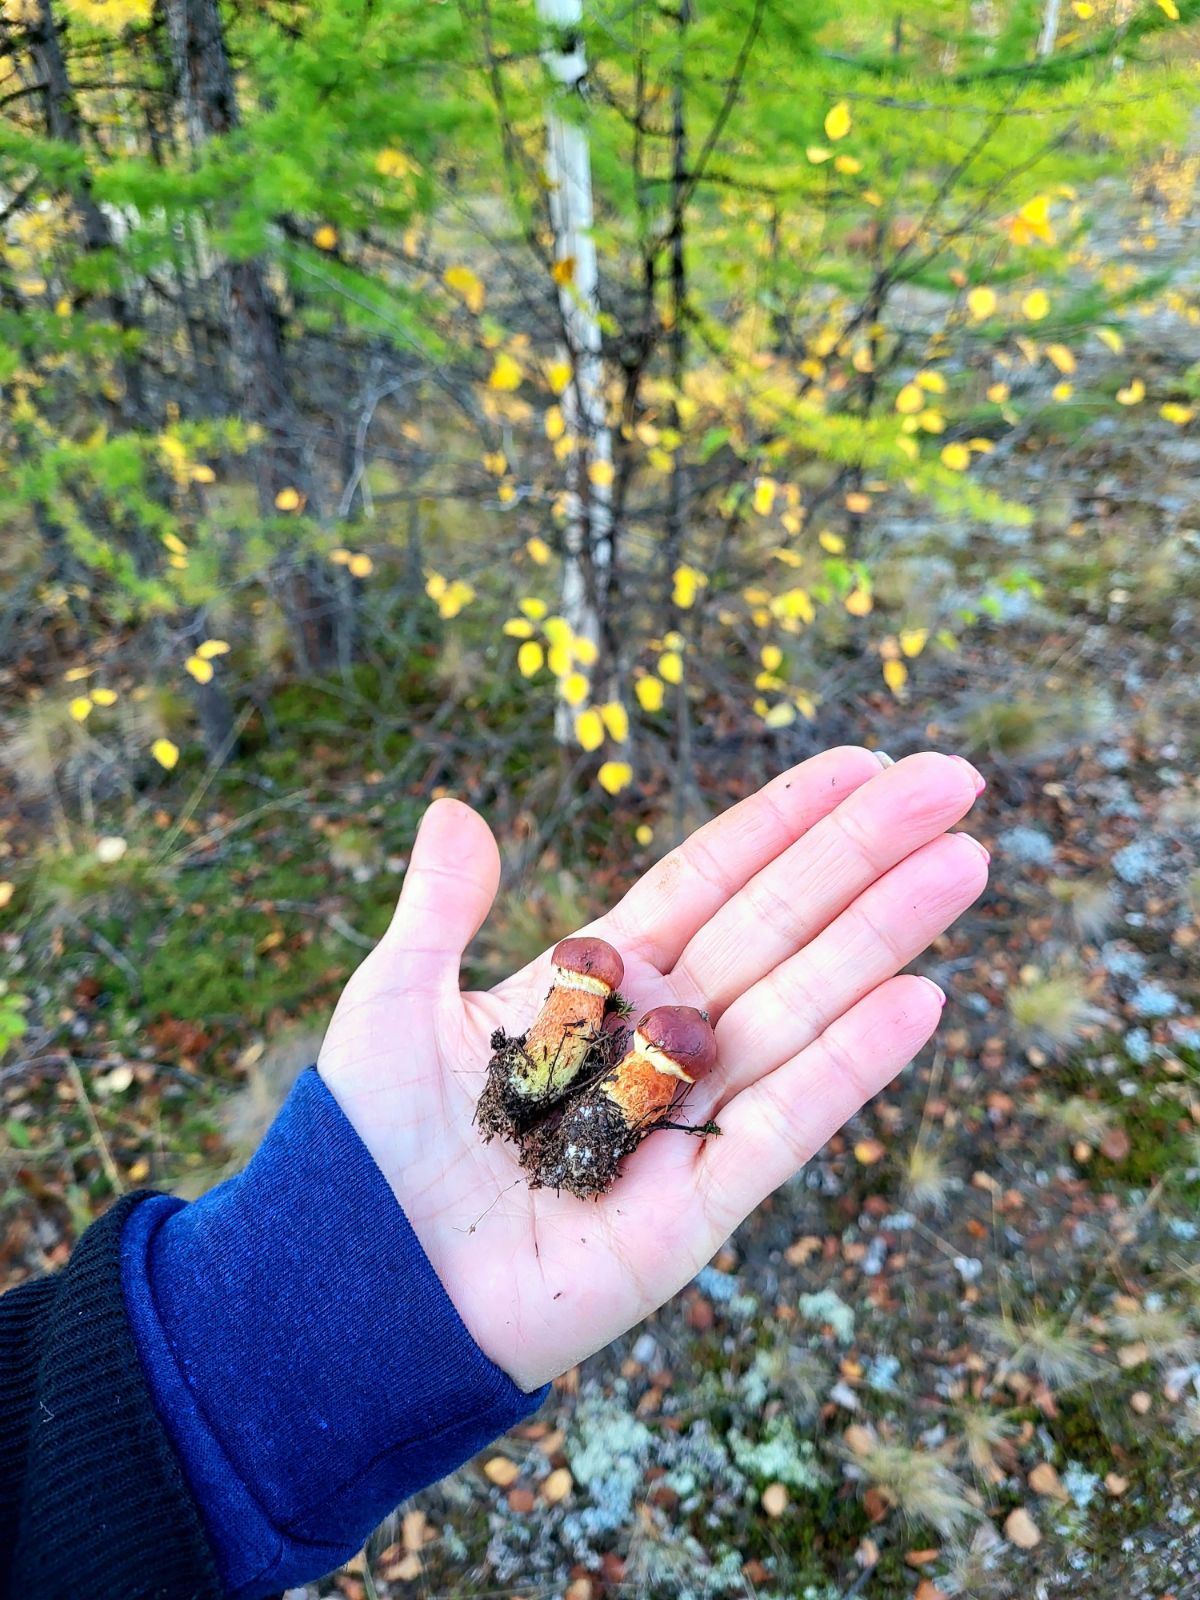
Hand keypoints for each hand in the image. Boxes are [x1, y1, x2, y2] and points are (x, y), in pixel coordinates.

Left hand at [318, 747, 986, 1390]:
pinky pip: (786, 1123)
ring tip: (963, 861)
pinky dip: (852, 1064)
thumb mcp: (395, 1001)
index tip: (859, 762)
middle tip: (953, 778)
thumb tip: (456, 806)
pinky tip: (920, 997)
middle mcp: (657, 1040)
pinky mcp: (700, 1205)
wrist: (355, 1286)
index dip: (784, 823)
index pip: (710, 882)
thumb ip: (439, 909)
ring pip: (802, 1007)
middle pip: (778, 927)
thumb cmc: (366, 1143)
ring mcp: (688, 1118)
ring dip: (883, 935)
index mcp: (596, 983)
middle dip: (863, 854)